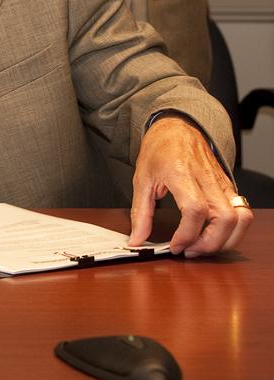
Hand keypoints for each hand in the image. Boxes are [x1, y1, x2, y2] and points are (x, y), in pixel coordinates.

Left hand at [129, 115, 252, 256]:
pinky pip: (242, 213)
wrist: (176, 128)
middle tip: (188, 251)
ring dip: (225, 240)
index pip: (195, 210)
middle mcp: (206, 178)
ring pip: (240, 217)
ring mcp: (221, 182)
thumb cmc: (158, 151)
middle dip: (209, 243)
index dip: (187, 234)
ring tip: (201, 247)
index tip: (174, 246)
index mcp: (181, 173)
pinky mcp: (229, 187)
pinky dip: (232, 231)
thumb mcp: (141, 180)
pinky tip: (212, 235)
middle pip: (225, 218)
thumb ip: (140, 213)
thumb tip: (137, 240)